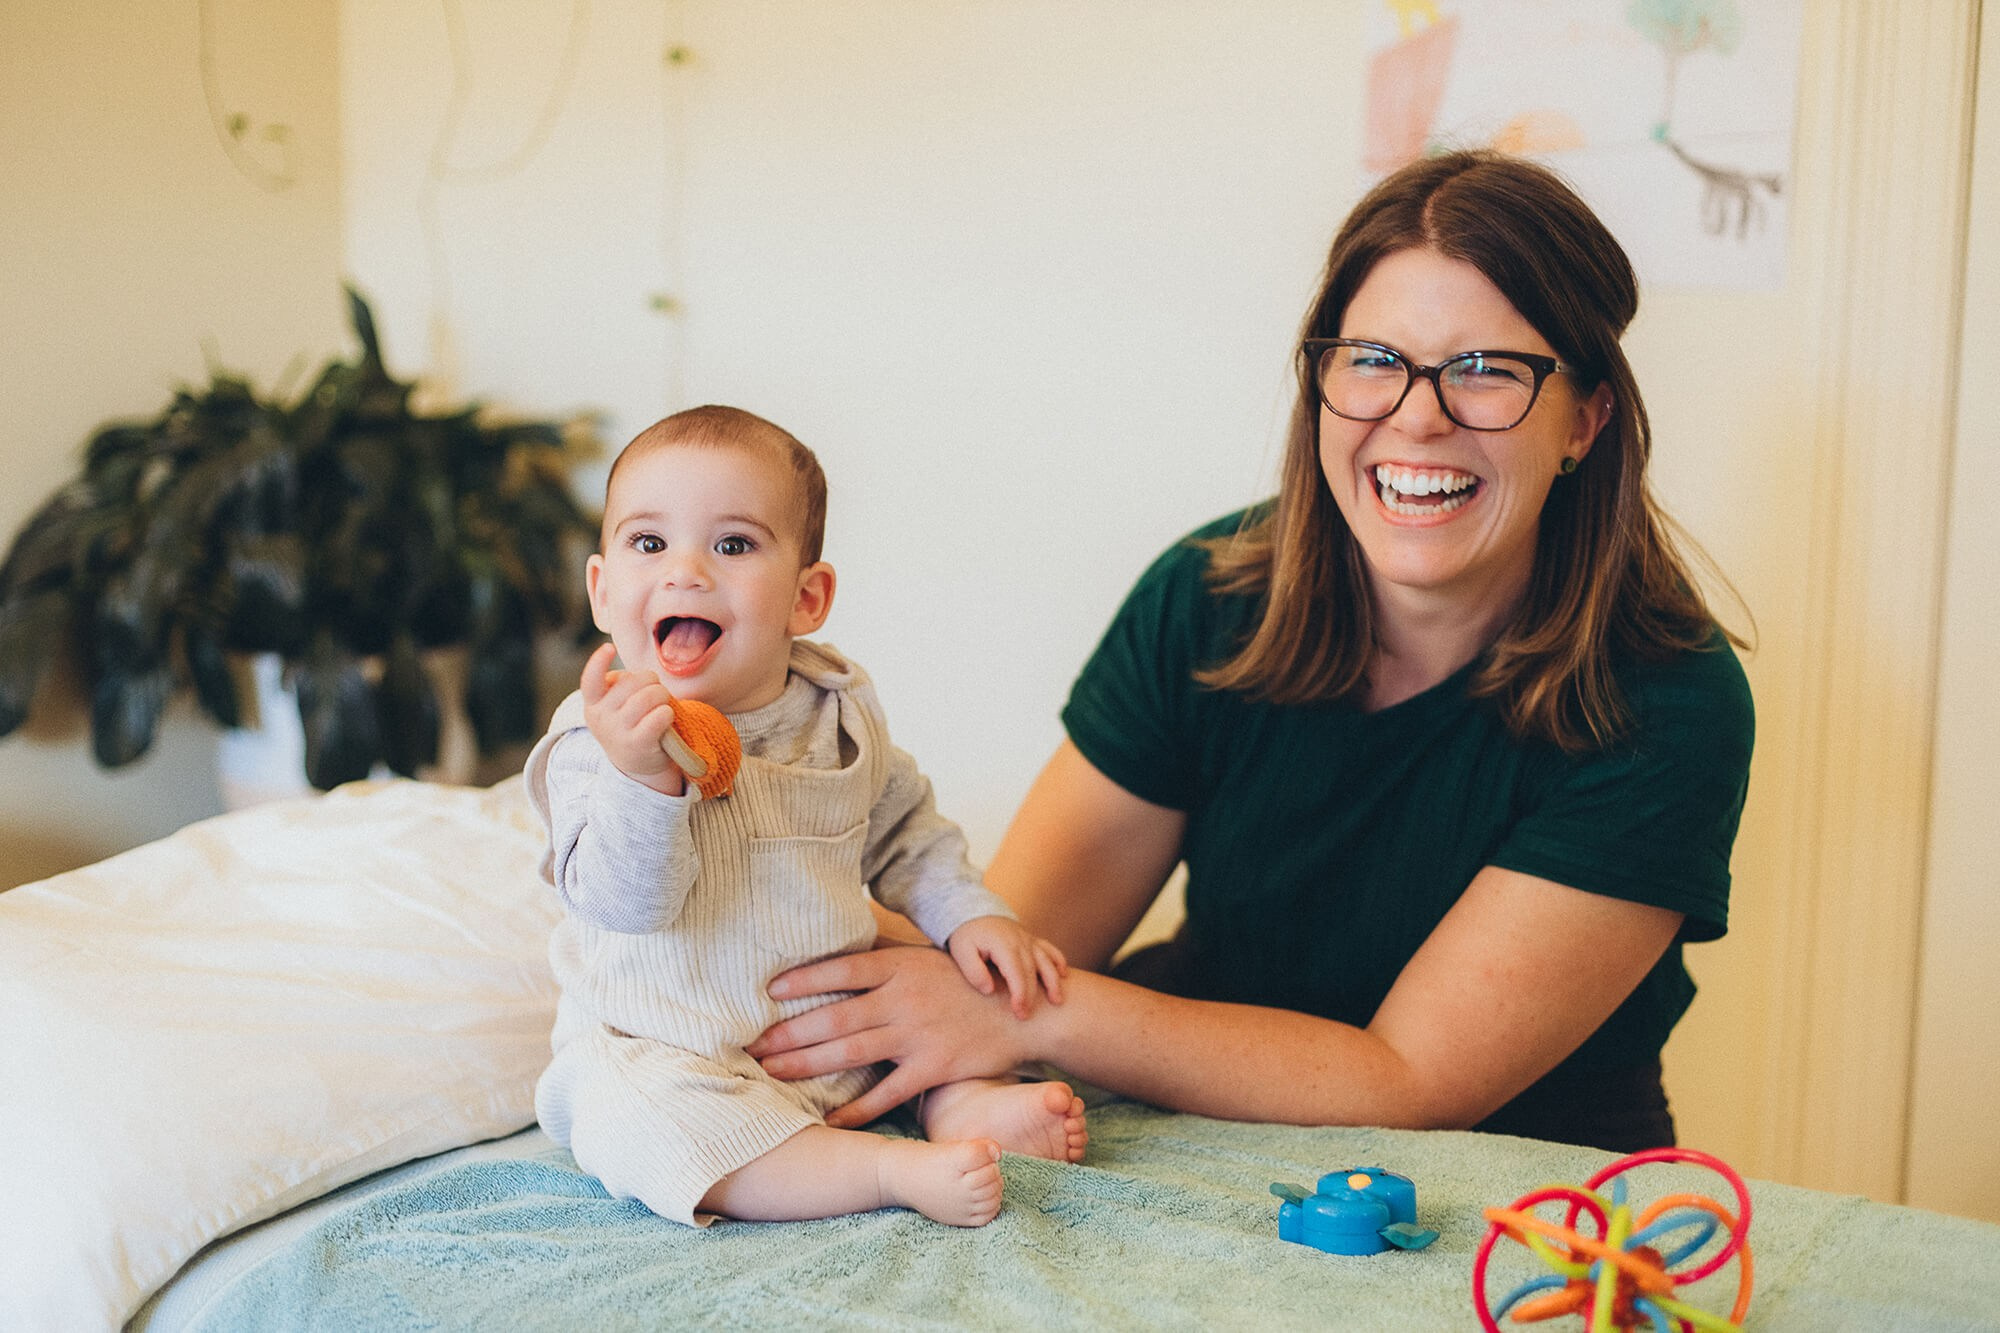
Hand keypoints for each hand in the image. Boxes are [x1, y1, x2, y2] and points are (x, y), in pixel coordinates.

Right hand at [578, 643, 686, 795]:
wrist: (636, 764)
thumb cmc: (629, 724)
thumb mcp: (613, 706)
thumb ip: (616, 688)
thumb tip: (632, 677)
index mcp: (592, 704)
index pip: (590, 680)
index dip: (598, 662)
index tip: (609, 647)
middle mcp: (601, 717)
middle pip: (634, 682)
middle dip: (652, 681)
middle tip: (655, 692)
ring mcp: (618, 732)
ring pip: (650, 696)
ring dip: (663, 696)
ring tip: (662, 704)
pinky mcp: (638, 744)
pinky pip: (661, 715)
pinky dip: (668, 713)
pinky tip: (665, 718)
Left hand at [747, 945, 1034, 1127]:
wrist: (1023, 1012)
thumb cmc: (967, 982)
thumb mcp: (926, 957)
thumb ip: (885, 955)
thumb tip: (840, 943)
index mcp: (900, 968)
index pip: (842, 970)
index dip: (803, 980)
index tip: (767, 991)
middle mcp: (904, 1000)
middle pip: (834, 1017)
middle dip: (788, 1033)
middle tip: (750, 1045)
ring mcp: (918, 1036)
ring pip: (850, 1053)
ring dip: (806, 1065)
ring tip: (772, 1074)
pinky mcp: (934, 1069)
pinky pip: (887, 1094)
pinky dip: (856, 1110)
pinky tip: (828, 1120)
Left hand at [946, 915, 1066, 1017]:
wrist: (971, 911)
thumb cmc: (966, 935)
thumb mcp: (961, 952)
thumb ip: (973, 971)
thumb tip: (989, 990)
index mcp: (1003, 945)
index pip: (1016, 973)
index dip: (1020, 994)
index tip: (1019, 1011)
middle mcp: (1020, 941)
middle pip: (1031, 972)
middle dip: (1032, 996)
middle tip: (1026, 1016)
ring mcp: (1027, 939)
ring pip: (1046, 960)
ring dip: (1053, 981)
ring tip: (1058, 1000)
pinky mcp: (1030, 939)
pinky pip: (1048, 949)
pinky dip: (1058, 960)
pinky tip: (1064, 974)